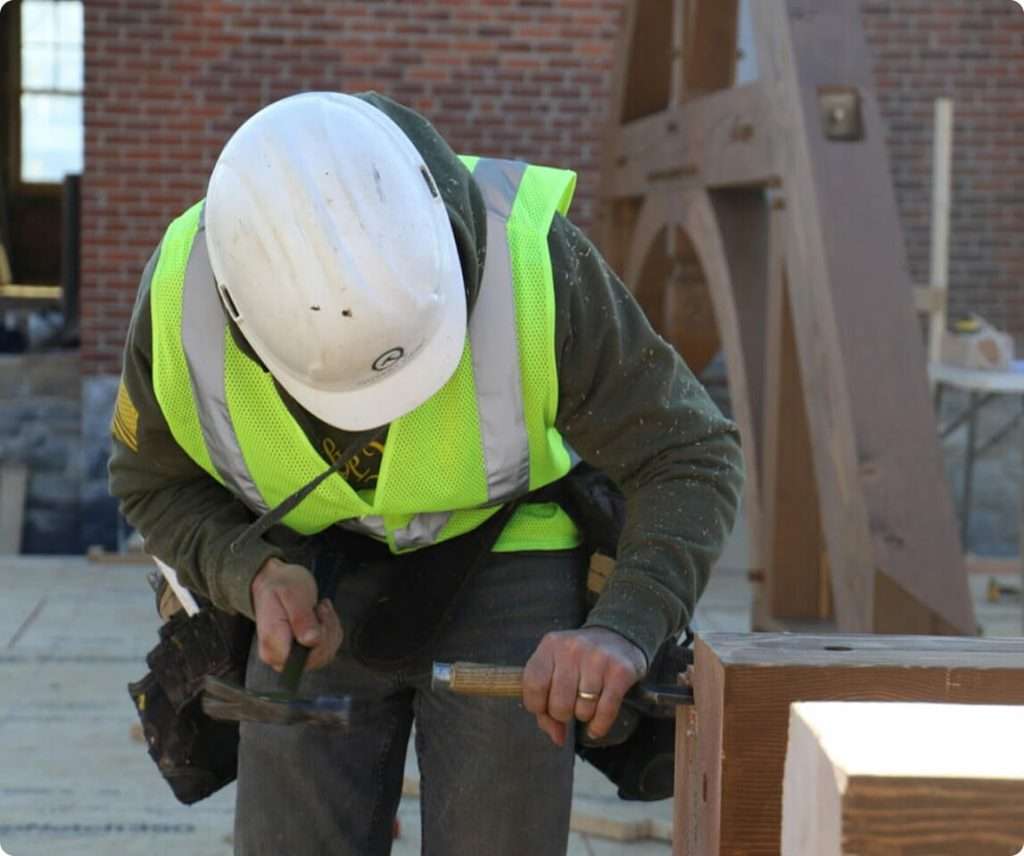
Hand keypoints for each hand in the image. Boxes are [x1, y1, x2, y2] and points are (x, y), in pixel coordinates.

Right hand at [250, 557, 342, 671]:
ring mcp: (293, 657)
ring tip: (320, 608)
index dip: (318, 640)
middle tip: (320, 607)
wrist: (276, 582)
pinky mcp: (305, 653)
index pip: (302, 659)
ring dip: (331, 628)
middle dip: (328, 630)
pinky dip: (332, 629)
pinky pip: (330, 648)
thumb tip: (311, 641)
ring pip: (327, 653)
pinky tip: (323, 615)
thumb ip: (301, 618)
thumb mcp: (291, 594)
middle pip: (318, 657)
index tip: (317, 614)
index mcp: (271, 646)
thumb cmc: (281, 586)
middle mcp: (280, 658)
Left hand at [522, 627, 645, 746]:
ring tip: (586, 704)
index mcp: (550, 645)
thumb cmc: (579, 660)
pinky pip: (605, 712)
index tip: (546, 709)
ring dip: (583, 716)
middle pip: (559, 704)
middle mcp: (572, 648)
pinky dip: (599, 726)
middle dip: (563, 714)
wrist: (618, 636)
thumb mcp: (556, 669)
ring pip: (583, 710)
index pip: (534, 686)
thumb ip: (545, 704)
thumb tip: (557, 738)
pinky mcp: (620, 671)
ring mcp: (597, 658)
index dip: (538, 706)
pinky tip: (596, 725)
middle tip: (570, 707)